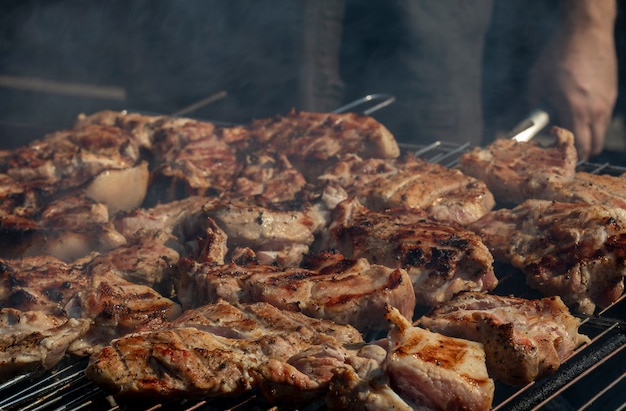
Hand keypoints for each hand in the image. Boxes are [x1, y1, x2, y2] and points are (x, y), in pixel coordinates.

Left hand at [528, 2, 616, 159]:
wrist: (585, 32)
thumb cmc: (558, 56)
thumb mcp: (536, 83)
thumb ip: (534, 108)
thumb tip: (532, 123)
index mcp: (574, 109)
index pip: (578, 147)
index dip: (567, 155)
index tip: (556, 153)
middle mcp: (595, 110)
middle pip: (594, 147)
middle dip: (580, 152)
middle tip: (565, 148)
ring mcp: (606, 103)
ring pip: (600, 133)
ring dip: (588, 137)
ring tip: (571, 129)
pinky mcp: (611, 95)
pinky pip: (603, 118)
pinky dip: (593, 122)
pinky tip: (579, 112)